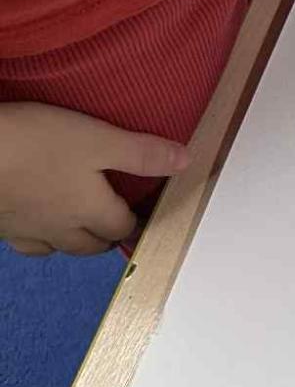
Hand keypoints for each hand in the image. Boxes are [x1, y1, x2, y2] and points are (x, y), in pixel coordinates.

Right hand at [0, 104, 188, 256]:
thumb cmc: (36, 144)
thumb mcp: (98, 139)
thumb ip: (141, 153)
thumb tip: (185, 162)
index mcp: (90, 210)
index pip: (123, 227)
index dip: (137, 220)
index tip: (145, 211)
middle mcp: (60, 229)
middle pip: (92, 245)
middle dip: (108, 235)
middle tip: (116, 219)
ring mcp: (26, 231)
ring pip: (58, 248)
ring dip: (74, 240)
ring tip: (81, 221)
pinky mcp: (0, 226)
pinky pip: (26, 241)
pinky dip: (39, 236)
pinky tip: (36, 220)